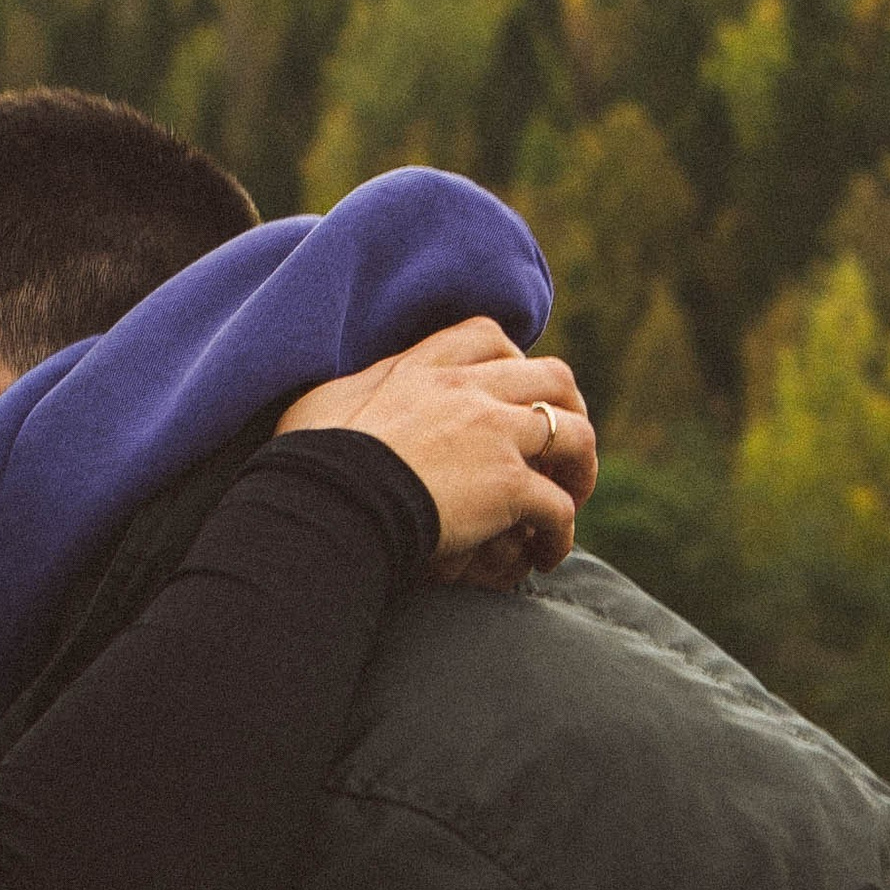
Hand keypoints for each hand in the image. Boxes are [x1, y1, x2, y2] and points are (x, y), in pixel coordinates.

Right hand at [278, 319, 596, 578]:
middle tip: (561, 447)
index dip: (511, 360)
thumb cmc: (309, 461)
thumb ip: (355, 392)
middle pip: (552, 377)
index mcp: (425, 367)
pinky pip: (559, 507)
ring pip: (575, 434)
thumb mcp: (323, 404)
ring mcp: (496, 434)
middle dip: (568, 408)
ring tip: (569, 500)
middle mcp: (470, 390)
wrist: (328, 501)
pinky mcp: (509, 486)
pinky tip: (547, 554)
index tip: (510, 391)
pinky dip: (561, 532)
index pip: (487, 336)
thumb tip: (351, 396)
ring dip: (580, 469)